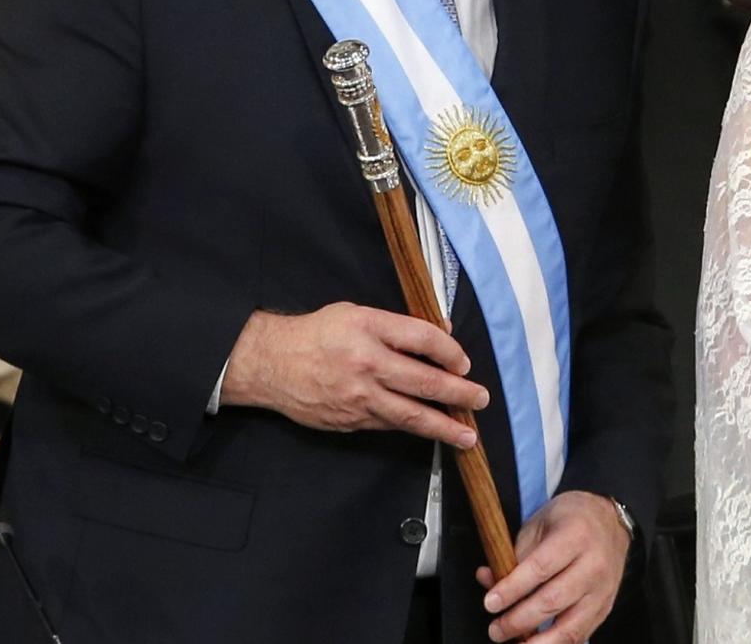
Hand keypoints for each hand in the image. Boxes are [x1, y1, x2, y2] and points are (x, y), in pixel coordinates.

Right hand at [219, 304, 488, 446]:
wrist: (270, 363)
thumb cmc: (316, 334)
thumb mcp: (356, 314)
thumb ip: (397, 326)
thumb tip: (442, 336)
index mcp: (369, 328)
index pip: (423, 339)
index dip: (451, 352)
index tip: (464, 364)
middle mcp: (367, 362)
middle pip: (424, 381)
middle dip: (459, 394)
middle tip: (481, 400)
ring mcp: (359, 396)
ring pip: (410, 415)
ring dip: (444, 426)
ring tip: (468, 435)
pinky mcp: (350, 420)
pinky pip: (389, 424)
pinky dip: (412, 428)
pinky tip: (430, 431)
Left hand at [476, 491, 629, 642]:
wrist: (610, 520)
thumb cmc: (570, 520)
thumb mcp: (539, 524)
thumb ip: (514, 554)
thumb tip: (488, 580)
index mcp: (575, 536)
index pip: (540, 569)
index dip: (512, 589)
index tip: (490, 603)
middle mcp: (593, 565)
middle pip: (552, 601)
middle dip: (518, 620)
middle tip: (496, 629)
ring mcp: (602, 590)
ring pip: (570, 628)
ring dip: (538, 643)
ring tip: (514, 643)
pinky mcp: (605, 608)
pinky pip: (580, 635)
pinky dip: (556, 643)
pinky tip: (536, 642)